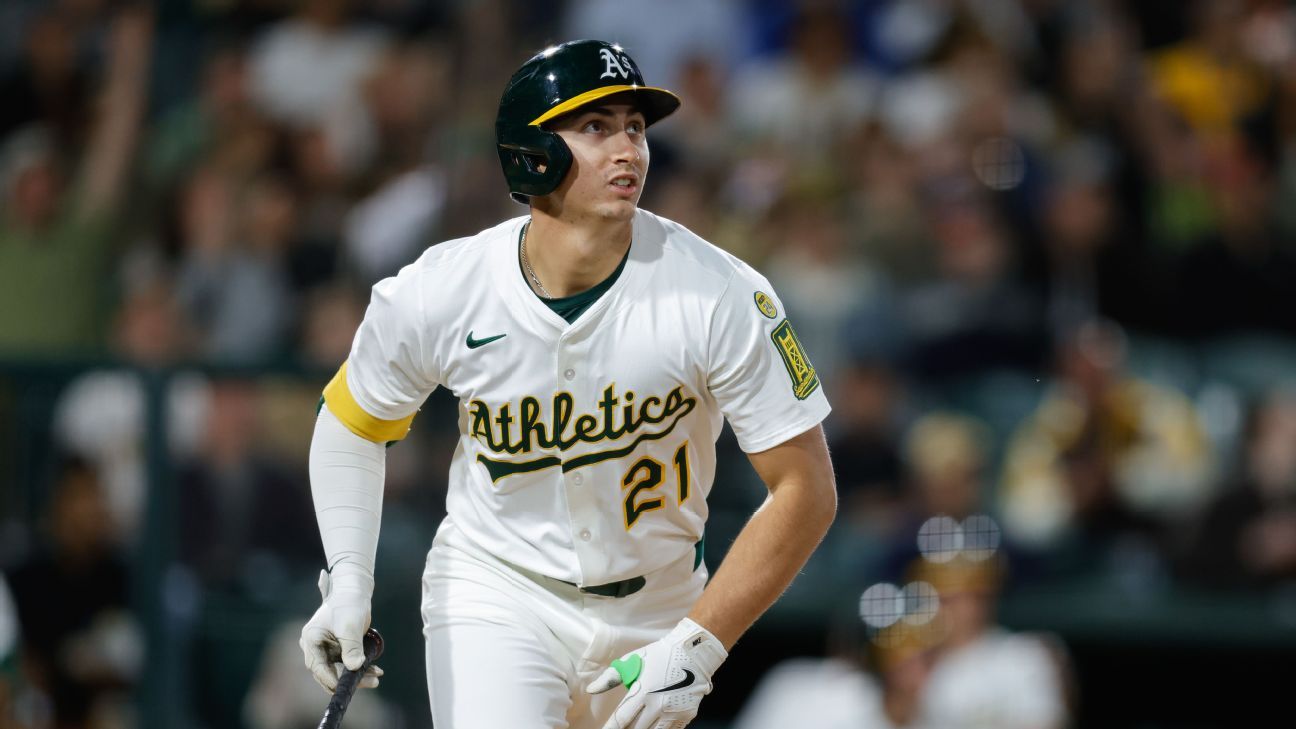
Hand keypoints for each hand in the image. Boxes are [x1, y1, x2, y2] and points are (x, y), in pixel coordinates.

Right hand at [300, 569, 382, 692]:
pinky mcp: (336, 651)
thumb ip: (351, 647)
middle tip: (371, 682)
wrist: (354, 592)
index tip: (346, 687)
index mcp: (311, 639)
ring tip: (377, 677)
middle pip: (328, 672)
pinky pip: (346, 664)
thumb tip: (355, 667)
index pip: (318, 666)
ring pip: (338, 670)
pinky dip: (359, 669)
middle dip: (348, 680)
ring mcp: (325, 650)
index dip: (331, 679)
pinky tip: (375, 670)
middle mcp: (314, 647)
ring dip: (357, 676)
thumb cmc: (349, 604)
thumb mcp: (350, 626)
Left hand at [586, 618, 727, 728]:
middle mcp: (658, 705)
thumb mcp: (633, 661)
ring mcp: (673, 713)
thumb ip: (611, 678)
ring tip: (637, 726)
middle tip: (622, 726)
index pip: (621, 719)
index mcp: (643, 692)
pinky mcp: (685, 716)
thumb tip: (592, 690)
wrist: (694, 653)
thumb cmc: (660, 655)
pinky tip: (652, 725)